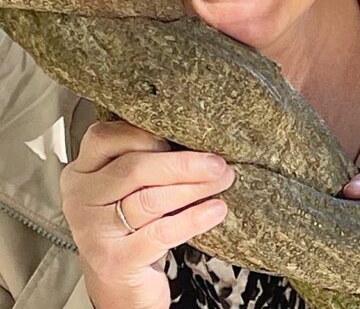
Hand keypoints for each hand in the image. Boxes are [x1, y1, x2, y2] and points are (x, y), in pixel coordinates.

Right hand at [61, 120, 235, 308]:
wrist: (121, 282)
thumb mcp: (132, 186)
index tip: (183, 137)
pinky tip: (215, 210)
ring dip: (194, 187)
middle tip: (218, 163)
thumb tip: (199, 138)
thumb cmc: (133, 222)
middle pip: (135, 168)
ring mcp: (93, 231)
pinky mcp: (114, 261)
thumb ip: (148, 158)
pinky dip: (193, 218)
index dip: (145, 134)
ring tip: (223, 180)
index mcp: (83, 171)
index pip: (105, 137)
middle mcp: (80, 199)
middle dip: (184, 163)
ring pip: (150, 199)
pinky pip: (161, 233)